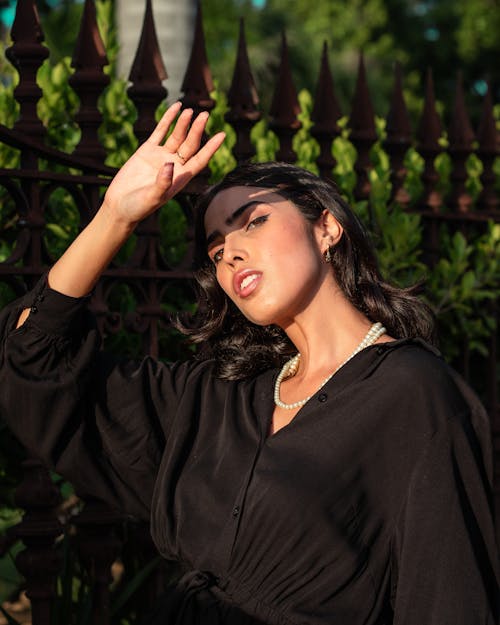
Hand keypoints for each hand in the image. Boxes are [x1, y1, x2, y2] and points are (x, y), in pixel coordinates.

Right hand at [103, 102, 224, 224]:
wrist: (120, 205)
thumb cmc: (139, 207)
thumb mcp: (152, 198)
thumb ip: (162, 183)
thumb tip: (169, 165)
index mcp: (180, 178)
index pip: (200, 160)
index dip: (211, 148)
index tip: (222, 135)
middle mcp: (174, 166)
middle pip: (190, 145)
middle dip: (197, 130)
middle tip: (205, 115)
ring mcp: (161, 156)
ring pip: (177, 136)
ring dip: (184, 124)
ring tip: (190, 110)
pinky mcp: (147, 151)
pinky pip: (160, 132)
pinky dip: (168, 120)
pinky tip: (176, 107)